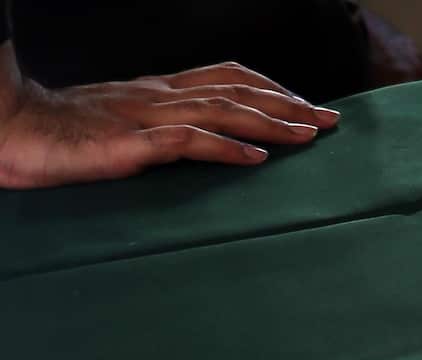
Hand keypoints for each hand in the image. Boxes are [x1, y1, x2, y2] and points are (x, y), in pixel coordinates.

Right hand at [0, 61, 340, 188]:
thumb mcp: (123, 121)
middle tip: (330, 120)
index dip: (272, 87)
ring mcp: (145, 118)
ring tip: (308, 137)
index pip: (228, 76)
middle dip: (289, 104)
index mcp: (158, 89)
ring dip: (271, 124)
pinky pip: (186, 143)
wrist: (7, 129)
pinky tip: (256, 161)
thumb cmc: (62, 131)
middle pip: (238, 91)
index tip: (308, 105)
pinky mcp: (129, 143)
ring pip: (223, 111)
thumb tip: (210, 142)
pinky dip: (227, 150)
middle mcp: (159, 96)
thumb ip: (164, 126)